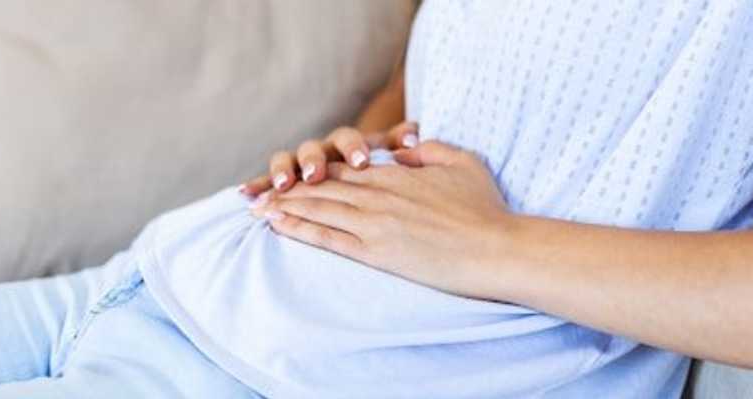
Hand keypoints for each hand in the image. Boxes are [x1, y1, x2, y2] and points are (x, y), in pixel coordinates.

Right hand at [240, 121, 419, 195]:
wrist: (358, 167)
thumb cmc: (381, 165)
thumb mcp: (394, 153)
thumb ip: (401, 142)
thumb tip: (413, 133)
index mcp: (350, 143)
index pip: (349, 139)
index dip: (353, 149)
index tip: (361, 162)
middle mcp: (322, 150)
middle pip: (313, 148)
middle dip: (313, 161)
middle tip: (315, 175)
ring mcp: (300, 163)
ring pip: (288, 160)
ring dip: (283, 171)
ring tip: (281, 185)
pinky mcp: (285, 181)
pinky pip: (267, 181)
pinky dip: (258, 185)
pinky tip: (245, 194)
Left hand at [249, 140, 513, 298]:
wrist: (495, 249)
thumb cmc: (485, 210)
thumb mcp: (462, 163)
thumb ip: (430, 150)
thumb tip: (405, 148)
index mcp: (397, 174)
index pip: (345, 169)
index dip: (316, 170)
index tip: (294, 174)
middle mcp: (379, 194)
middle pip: (323, 187)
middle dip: (288, 188)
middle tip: (257, 191)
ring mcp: (375, 223)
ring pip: (319, 209)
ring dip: (284, 207)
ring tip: (257, 207)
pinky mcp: (376, 251)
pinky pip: (328, 238)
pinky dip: (299, 229)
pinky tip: (278, 226)